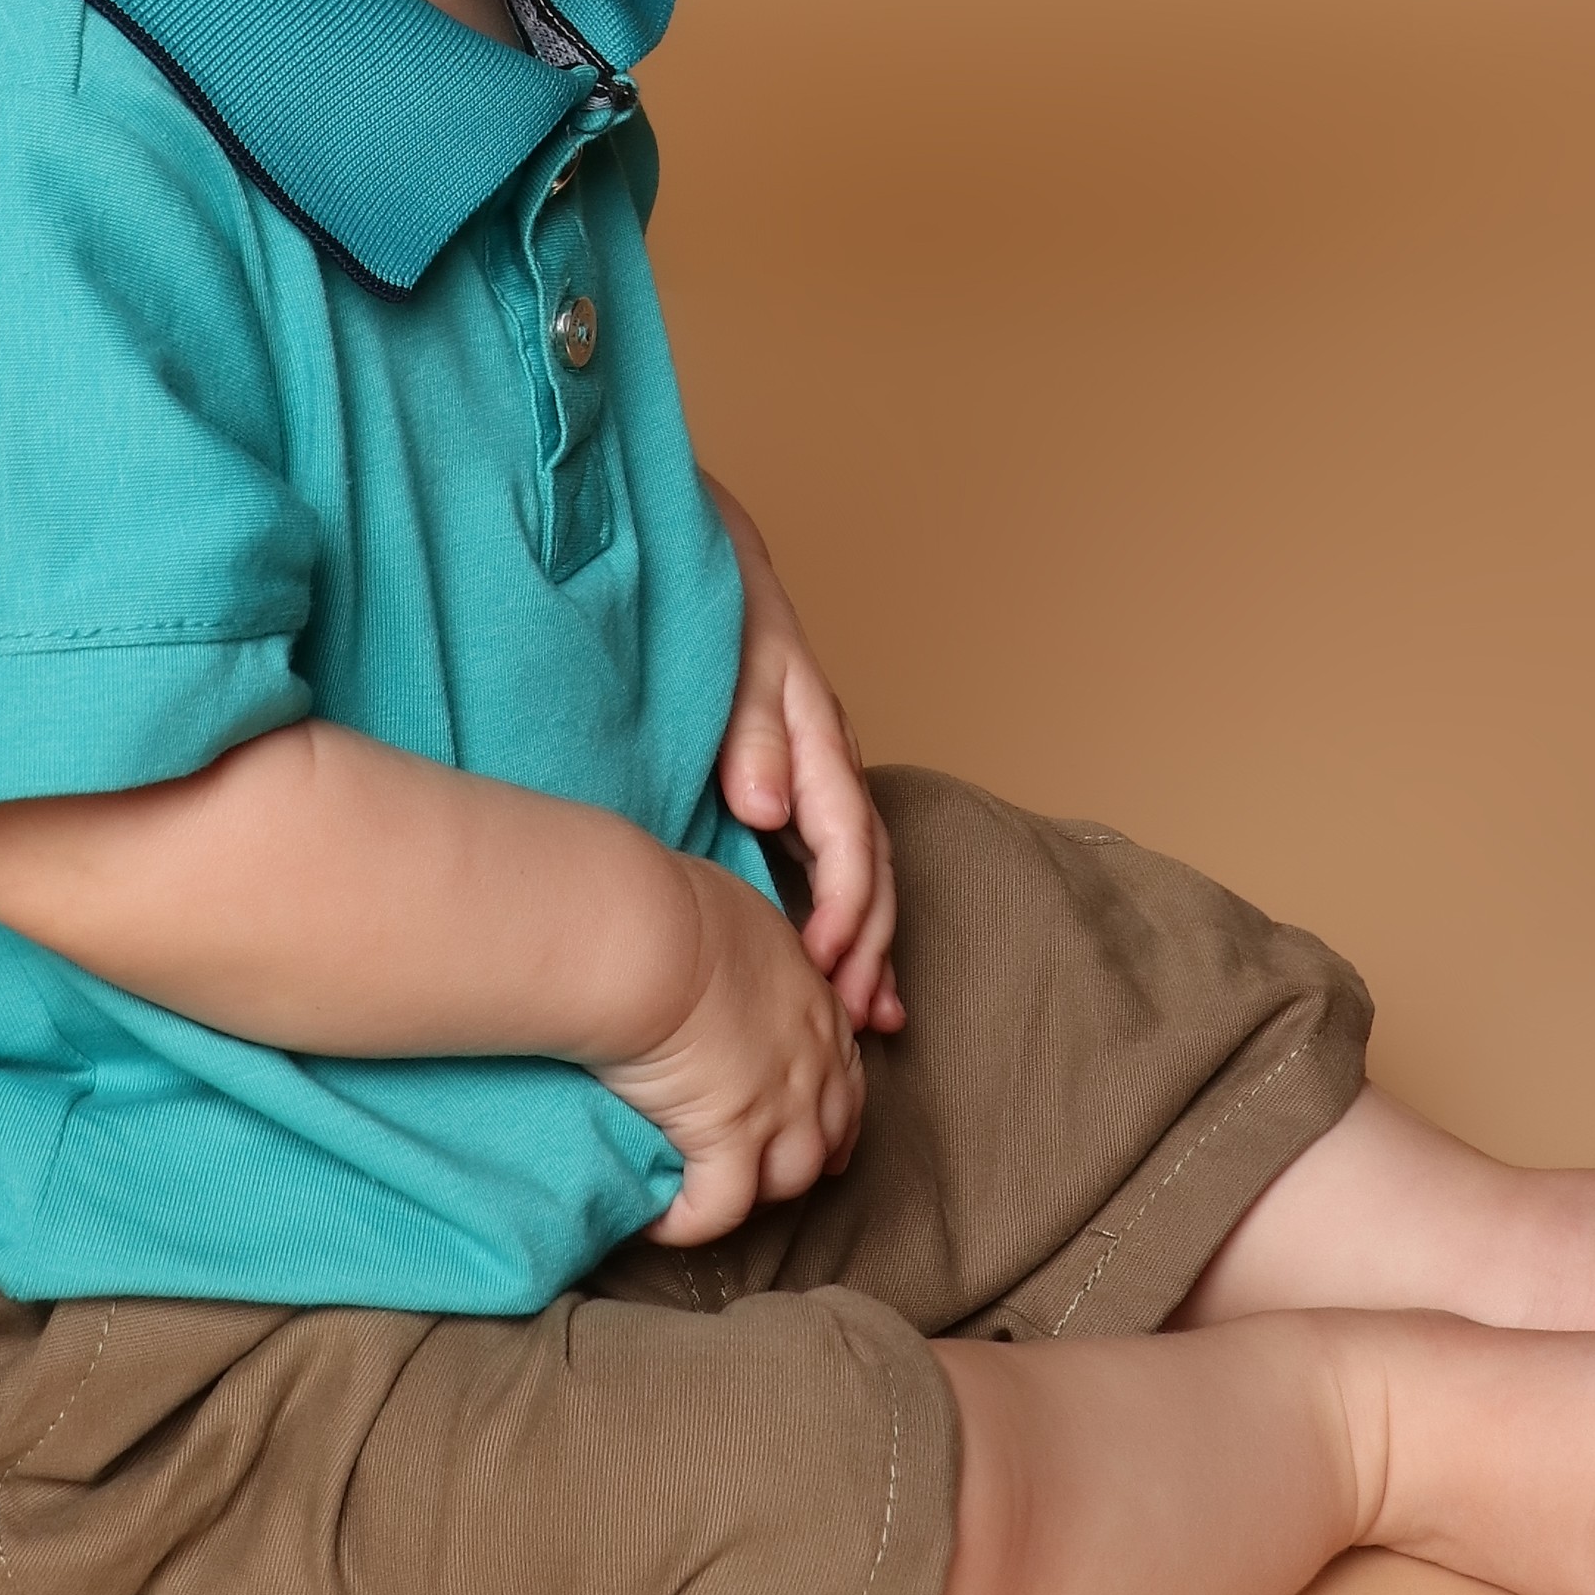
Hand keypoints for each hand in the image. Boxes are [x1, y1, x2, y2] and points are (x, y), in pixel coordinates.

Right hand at [593, 849, 866, 1245]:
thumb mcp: (732, 910)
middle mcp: (811, 1061)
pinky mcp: (730, 1142)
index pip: (843, 1069)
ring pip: (788, 1179)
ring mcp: (778, 1107)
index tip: (812, 1125)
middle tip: (770, 1175)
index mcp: (814, 1002)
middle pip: (829, 1132)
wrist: (648, 940)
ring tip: (711, 1194)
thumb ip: (743, 942)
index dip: (830, 1106)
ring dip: (755, 1192)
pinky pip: (720, 1208)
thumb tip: (714, 941)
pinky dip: (692, 1223)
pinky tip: (659, 1223)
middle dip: (808, 1158)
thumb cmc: (674, 905)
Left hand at [704, 479, 904, 1037]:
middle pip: (871, 873)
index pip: (848, 842)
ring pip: (865, 879)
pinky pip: (839, 870)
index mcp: (823, 742)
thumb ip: (753, 732)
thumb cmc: (727, 617)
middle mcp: (834, 769)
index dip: (841, 909)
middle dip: (867, 948)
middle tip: (849, 1017)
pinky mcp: (802, 797)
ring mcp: (823, 785)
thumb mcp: (742, 662)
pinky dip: (851, 926)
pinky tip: (851, 976)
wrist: (721, 575)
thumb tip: (765, 806)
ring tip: (873, 1018)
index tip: (818, 965)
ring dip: (871, 949)